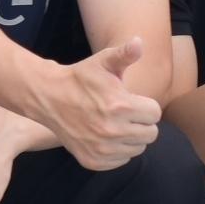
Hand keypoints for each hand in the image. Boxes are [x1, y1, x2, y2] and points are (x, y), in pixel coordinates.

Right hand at [37, 36, 161, 169]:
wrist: (48, 97)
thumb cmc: (81, 77)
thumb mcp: (103, 62)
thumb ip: (125, 54)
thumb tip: (139, 42)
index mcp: (120, 105)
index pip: (155, 114)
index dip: (146, 105)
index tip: (132, 100)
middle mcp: (112, 130)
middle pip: (151, 134)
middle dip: (142, 122)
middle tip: (126, 113)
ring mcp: (102, 149)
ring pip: (138, 148)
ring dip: (131, 137)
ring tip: (115, 123)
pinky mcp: (93, 161)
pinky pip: (122, 160)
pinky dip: (118, 150)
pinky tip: (106, 136)